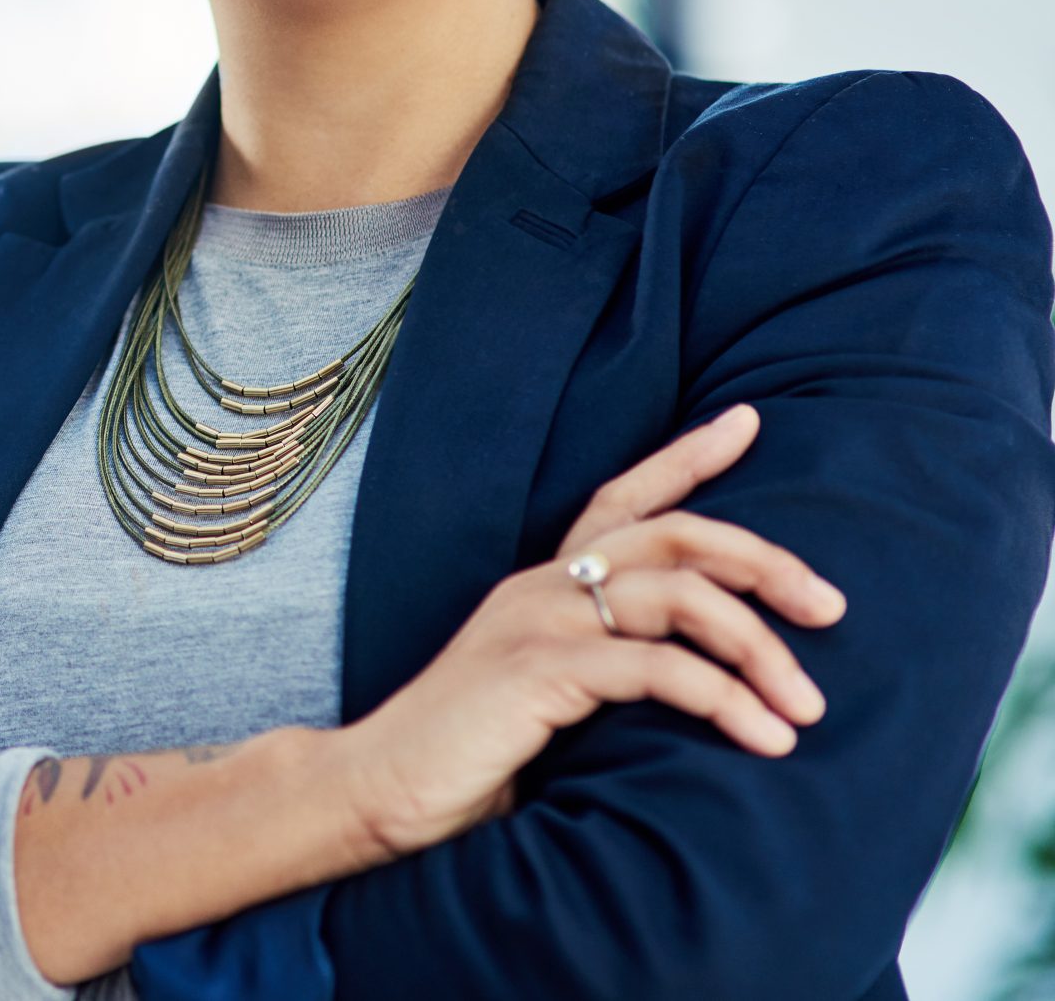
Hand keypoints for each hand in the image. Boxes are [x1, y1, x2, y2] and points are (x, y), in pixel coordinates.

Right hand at [337, 403, 847, 858]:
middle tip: (832, 608)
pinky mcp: (539, 669)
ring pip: (682, 598)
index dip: (686, 455)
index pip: (621, 499)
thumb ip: (601, 674)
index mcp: (540, 585)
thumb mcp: (545, 699)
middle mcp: (541, 586)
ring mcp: (538, 620)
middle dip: (767, 562)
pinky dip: (724, 698)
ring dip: (761, 649)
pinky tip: (763, 738)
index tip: (748, 420)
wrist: (378, 790)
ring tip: (807, 709)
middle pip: (676, 535)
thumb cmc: (465, 759)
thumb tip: (692, 688)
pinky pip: (658, 667)